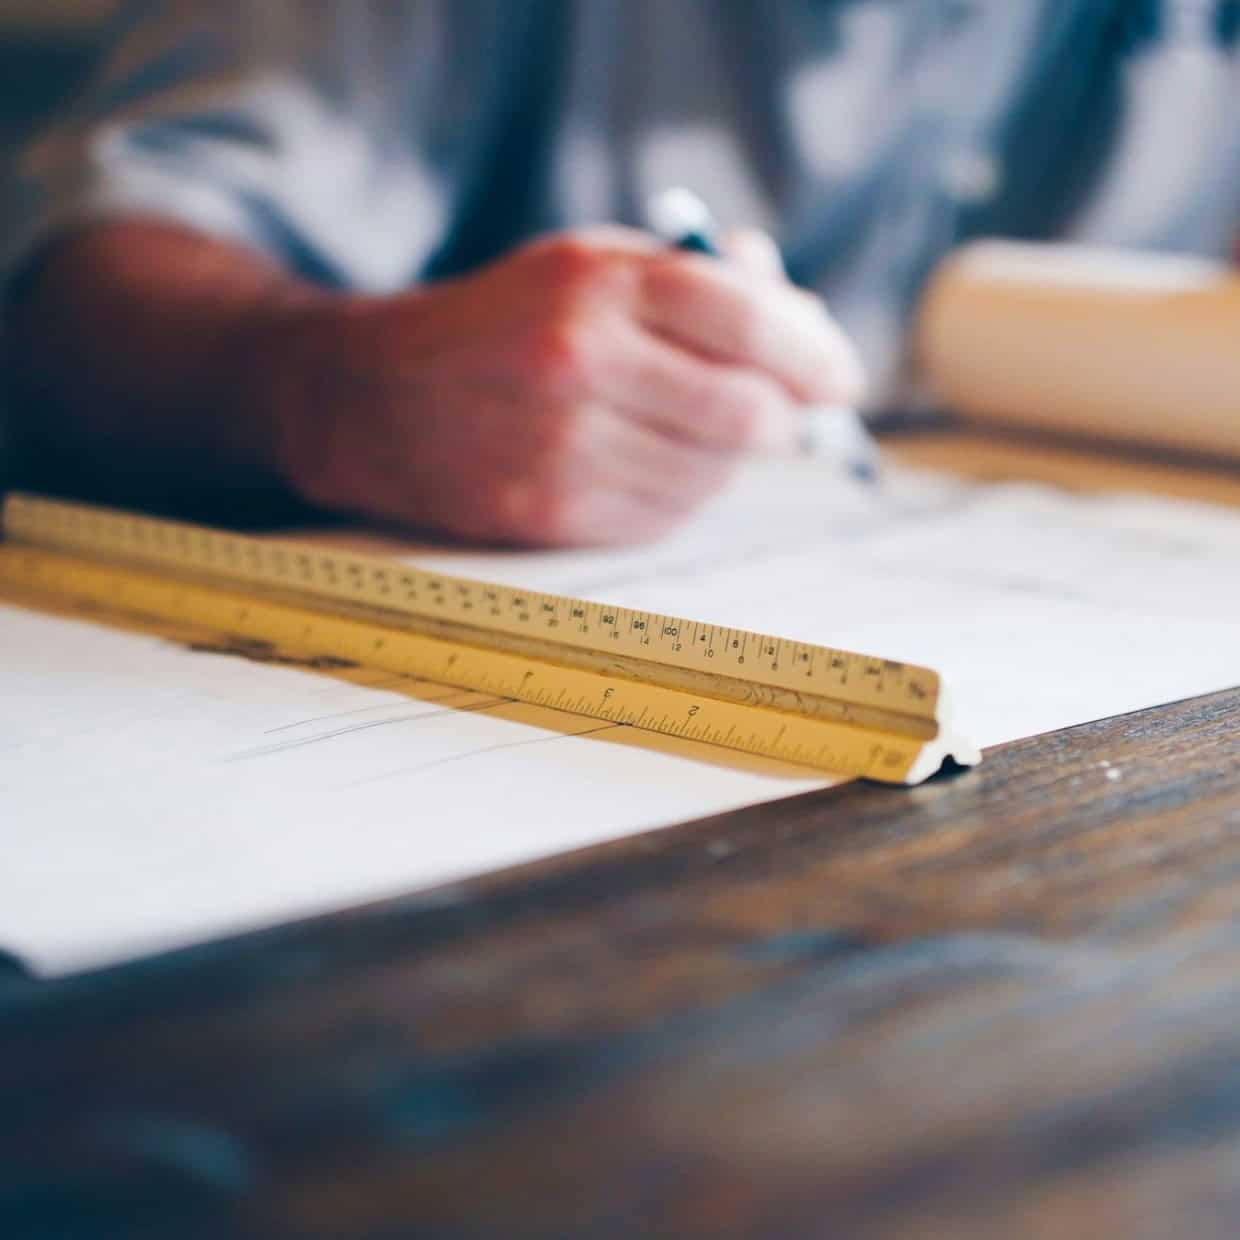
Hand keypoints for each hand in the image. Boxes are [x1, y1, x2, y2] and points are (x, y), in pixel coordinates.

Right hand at [270, 227, 864, 545]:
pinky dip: (681, 493)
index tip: (840, 377)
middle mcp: (580, 365)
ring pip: (712, 475)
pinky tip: (650, 464)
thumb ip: (692, 279)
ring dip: (727, 459)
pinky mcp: (551, 514)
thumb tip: (797, 308)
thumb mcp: (583, 265)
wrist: (372, 398)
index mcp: (594, 284)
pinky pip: (665, 517)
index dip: (814, 352)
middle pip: (747, 413)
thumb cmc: (497, 325)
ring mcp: (564, 450)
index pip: (748, 320)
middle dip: (784, 418)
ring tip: (693, 429)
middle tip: (788, 413)